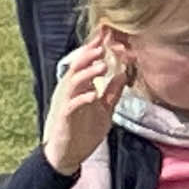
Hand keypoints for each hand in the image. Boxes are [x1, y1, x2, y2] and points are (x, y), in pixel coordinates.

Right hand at [42, 38, 127, 173]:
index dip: (94, 48)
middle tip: (103, 45)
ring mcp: (66, 104)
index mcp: (80, 87)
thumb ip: (112, 92)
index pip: (86, 63)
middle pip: (77, 68)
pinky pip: (71, 105)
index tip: (105, 33)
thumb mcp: (104, 109)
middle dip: (89, 55)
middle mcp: (70, 92)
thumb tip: (124, 74)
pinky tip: (94, 94)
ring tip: (102, 66)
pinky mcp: (64, 118)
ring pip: (73, 83)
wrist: (67, 155)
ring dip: (87, 73)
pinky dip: (82, 98)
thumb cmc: (83, 131)